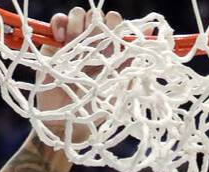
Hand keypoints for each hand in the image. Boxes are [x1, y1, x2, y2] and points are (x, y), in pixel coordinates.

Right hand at [37, 7, 123, 143]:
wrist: (67, 122)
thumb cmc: (96, 108)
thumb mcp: (120, 88)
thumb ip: (134, 63)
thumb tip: (153, 33)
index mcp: (111, 50)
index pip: (116, 23)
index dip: (114, 26)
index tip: (110, 44)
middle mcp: (94, 43)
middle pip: (98, 16)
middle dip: (96, 25)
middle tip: (92, 45)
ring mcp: (74, 41)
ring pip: (79, 14)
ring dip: (77, 24)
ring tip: (72, 42)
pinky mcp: (55, 43)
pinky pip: (59, 20)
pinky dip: (60, 23)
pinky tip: (61, 39)